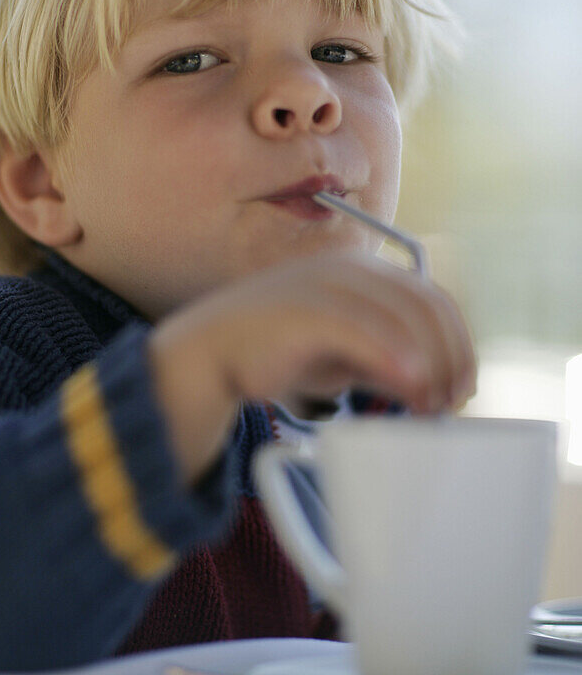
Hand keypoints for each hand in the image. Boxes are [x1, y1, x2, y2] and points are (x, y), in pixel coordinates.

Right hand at [148, 250, 476, 482]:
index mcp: (364, 272)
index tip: (463, 386)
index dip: (459, 343)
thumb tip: (437, 384)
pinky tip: (410, 387)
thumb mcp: (346, 355)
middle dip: (450, 357)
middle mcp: (351, 269)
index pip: (433, 298)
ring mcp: (327, 285)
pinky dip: (395, 359)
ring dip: (429, 366)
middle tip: (450, 403)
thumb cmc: (279, 352)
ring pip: (404, 319)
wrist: (211, 352)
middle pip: (426, 307)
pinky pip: (365, 331)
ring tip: (429, 406)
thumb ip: (388, 358)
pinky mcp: (307, 309)